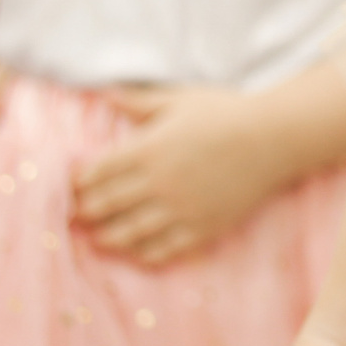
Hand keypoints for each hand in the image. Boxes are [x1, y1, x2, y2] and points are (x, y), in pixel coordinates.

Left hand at [71, 85, 295, 265]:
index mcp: (148, 150)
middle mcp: (158, 184)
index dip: (77, 184)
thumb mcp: (178, 100)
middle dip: (84, 213)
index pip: (95, 175)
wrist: (273, 139)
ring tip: (96, 238)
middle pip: (104, 207)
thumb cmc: (225, 113)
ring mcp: (179, 210)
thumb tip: (101, 92)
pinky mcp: (201, 229)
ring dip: (105, 238)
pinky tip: (136, 250)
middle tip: (74, 217)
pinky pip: (161, 251)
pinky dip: (142, 253)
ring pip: (127, 234)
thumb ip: (137, 101)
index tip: (72, 186)